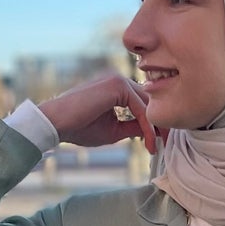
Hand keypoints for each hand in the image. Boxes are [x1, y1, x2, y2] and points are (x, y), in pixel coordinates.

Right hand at [39, 71, 159, 152]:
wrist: (56, 123)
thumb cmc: (79, 127)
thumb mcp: (114, 130)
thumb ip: (133, 127)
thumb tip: (153, 130)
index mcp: (117, 88)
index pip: (144, 103)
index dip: (154, 123)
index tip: (159, 142)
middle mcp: (119, 80)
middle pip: (150, 101)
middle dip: (161, 123)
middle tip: (168, 144)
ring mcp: (118, 79)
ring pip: (147, 104)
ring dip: (155, 126)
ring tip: (159, 145)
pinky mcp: (117, 85)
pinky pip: (140, 107)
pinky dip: (146, 125)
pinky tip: (148, 141)